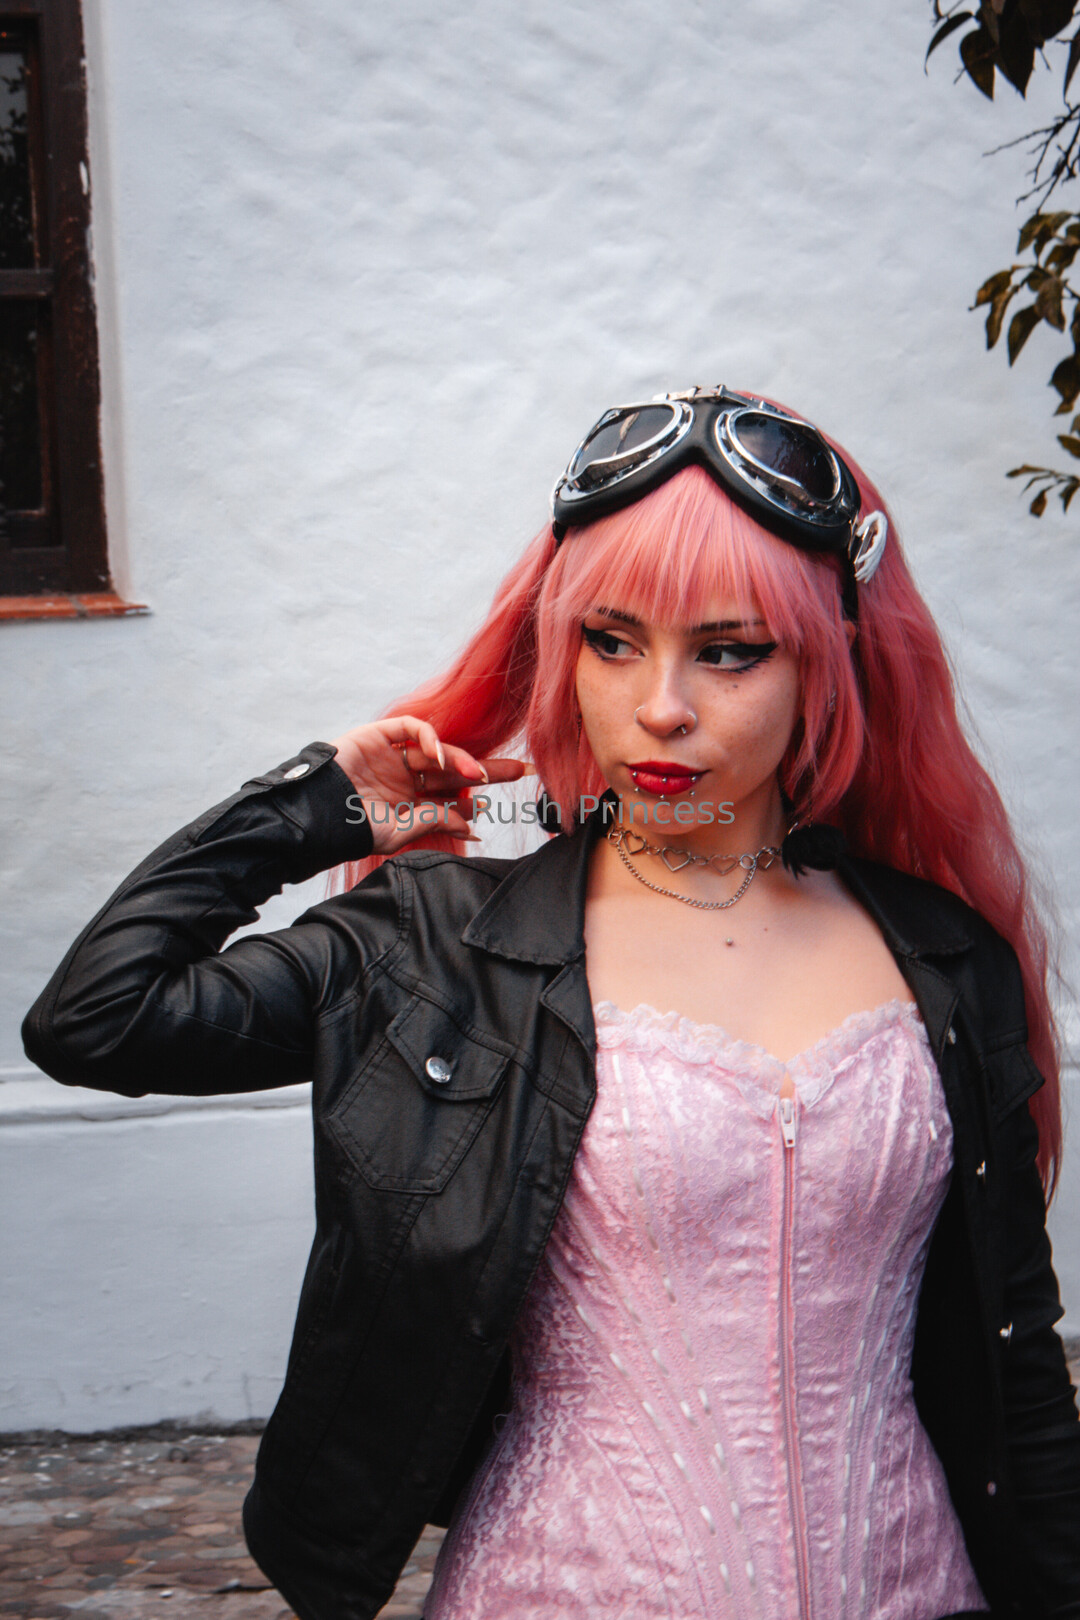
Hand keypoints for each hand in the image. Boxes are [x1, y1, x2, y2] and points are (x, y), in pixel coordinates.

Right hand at [329, 716, 527, 854]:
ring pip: (438, 750)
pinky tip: (442, 756)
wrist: (318, 816)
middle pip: (454, 769)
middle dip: (488, 769)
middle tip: (518, 771)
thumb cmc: (353, 829)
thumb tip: (472, 826)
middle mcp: (406, 777)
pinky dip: (431, 738)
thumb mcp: (401, 830)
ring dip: (462, 759)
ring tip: (479, 774)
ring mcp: (394, 755)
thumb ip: (435, 821)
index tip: (496, 805)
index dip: (475, 798)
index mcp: (411, 801)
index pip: (452, 795)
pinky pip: (412, 728)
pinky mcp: (380, 735)